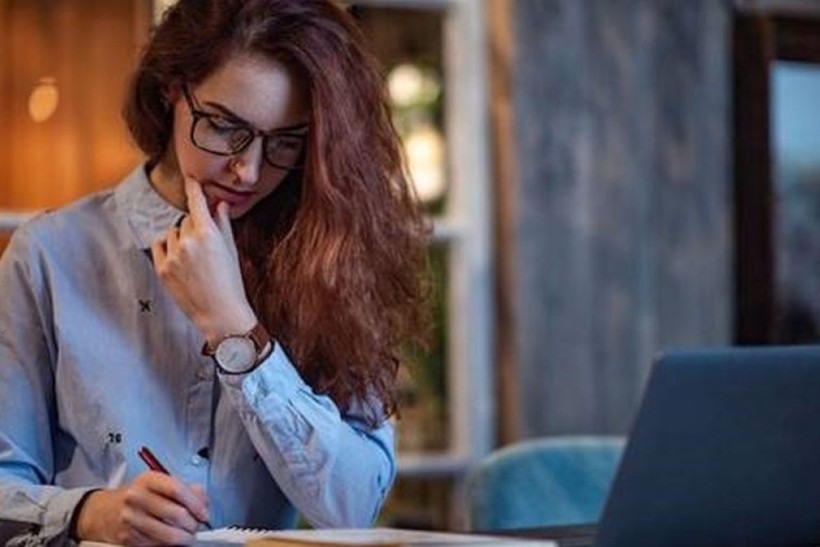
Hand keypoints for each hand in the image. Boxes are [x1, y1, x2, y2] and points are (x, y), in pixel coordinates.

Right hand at [75, 471, 208, 544]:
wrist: (106, 511)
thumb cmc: (140, 495)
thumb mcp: (161, 483)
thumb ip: (186, 489)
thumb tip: (203, 503)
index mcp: (148, 480)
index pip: (177, 489)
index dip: (196, 503)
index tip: (204, 512)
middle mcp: (136, 497)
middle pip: (176, 514)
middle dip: (193, 523)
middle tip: (197, 525)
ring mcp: (131, 519)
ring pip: (169, 534)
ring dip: (184, 538)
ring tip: (188, 535)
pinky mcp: (128, 538)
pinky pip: (158, 545)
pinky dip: (170, 545)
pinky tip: (172, 539)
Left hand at [151, 177, 256, 344]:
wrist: (221, 313)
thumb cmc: (231, 282)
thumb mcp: (231, 250)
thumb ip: (223, 224)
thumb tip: (220, 205)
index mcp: (208, 234)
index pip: (197, 204)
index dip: (194, 190)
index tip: (191, 179)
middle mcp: (188, 242)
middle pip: (187, 220)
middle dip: (195, 228)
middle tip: (206, 248)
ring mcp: (173, 256)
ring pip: (172, 232)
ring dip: (180, 238)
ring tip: (193, 258)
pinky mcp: (162, 269)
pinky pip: (159, 245)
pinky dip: (167, 247)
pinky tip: (179, 259)